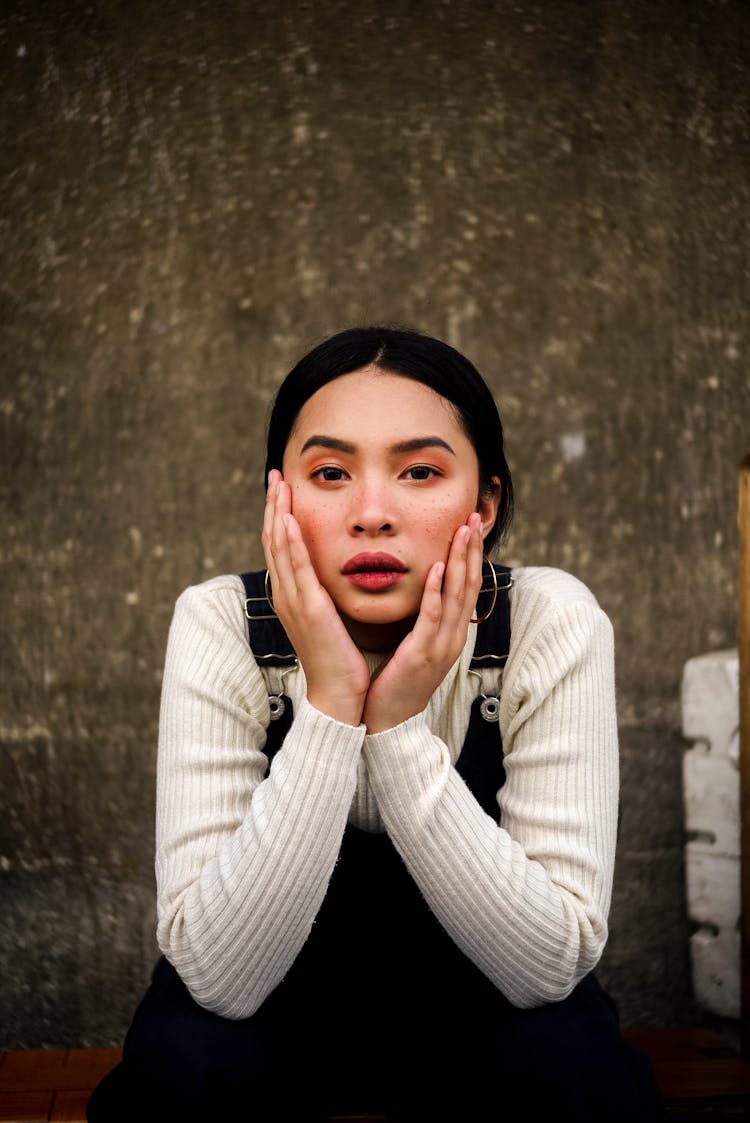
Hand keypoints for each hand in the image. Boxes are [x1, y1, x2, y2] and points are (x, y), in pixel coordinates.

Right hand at [262, 470, 370, 725]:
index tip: (281, 488)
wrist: (338, 694)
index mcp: (290, 596)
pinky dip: (292, 543)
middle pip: (274, 541)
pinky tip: (290, 520)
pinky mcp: (308, 609)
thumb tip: (326, 574)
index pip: (280, 547)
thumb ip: (323, 594)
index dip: (278, 516)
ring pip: (281, 549)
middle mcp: (286, 595)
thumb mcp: (327, 617)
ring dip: (279, 514)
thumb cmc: (338, 658)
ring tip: (279, 486)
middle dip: (274, 506)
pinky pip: (297, 569)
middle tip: (275, 475)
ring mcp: (293, 601)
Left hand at [362, 512, 483, 732]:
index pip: (467, 585)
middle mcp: (453, 636)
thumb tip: (423, 590)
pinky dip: (438, 592)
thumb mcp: (415, 644)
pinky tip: (439, 568)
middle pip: (470, 584)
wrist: (388, 722)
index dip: (471, 553)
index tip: (470, 523)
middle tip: (475, 515)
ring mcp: (441, 646)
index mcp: (451, 632)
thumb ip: (423, 618)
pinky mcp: (423, 655)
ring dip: (461, 560)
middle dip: (472, 548)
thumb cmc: (396, 681)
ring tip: (463, 530)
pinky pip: (433, 618)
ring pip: (458, 595)